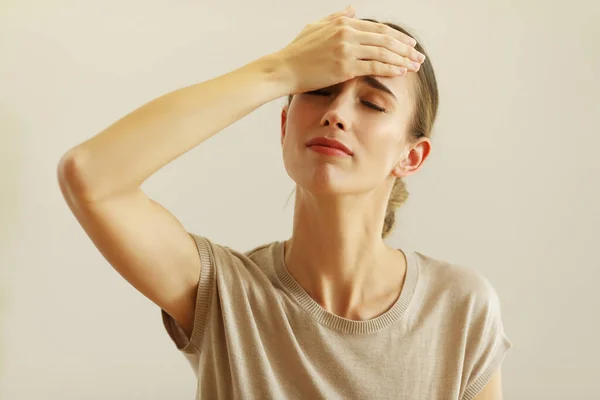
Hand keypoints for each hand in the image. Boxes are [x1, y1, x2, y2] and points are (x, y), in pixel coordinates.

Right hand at [275, 6, 426, 94]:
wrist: (284, 69)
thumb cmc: (297, 51)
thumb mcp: (316, 27)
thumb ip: (336, 17)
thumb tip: (352, 10)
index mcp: (342, 23)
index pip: (378, 28)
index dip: (397, 36)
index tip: (409, 44)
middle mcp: (347, 33)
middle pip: (385, 39)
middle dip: (405, 48)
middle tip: (419, 56)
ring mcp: (346, 50)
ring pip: (383, 52)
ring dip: (402, 59)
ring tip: (415, 65)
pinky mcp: (344, 67)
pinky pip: (373, 66)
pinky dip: (390, 68)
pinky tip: (401, 71)